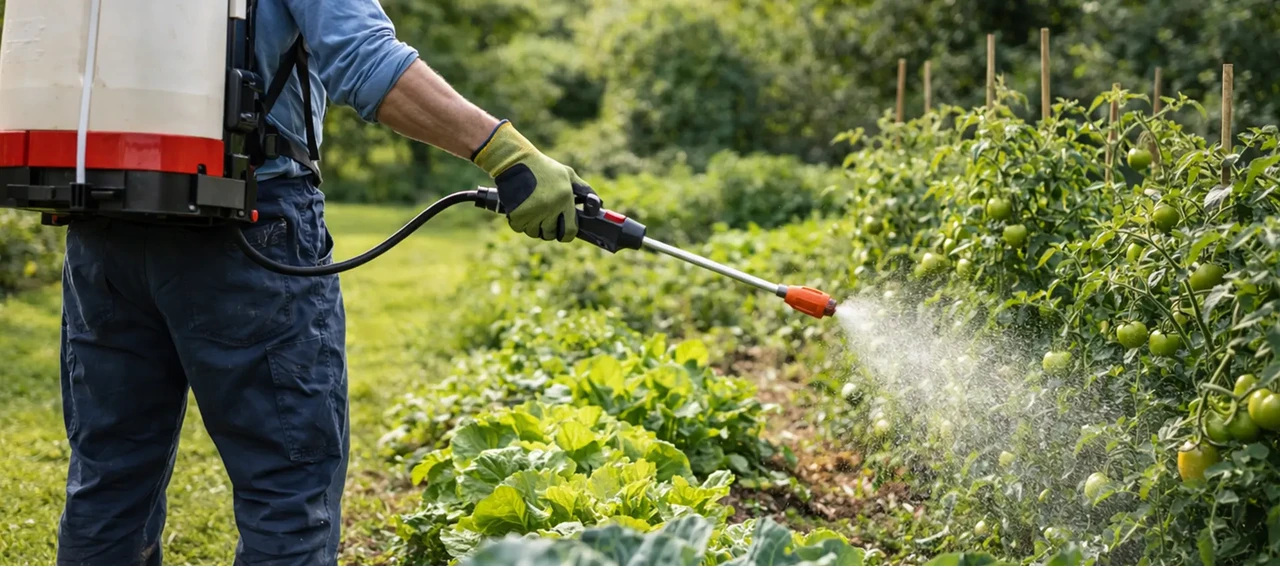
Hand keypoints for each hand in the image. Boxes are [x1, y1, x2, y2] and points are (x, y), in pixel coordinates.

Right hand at [471, 120, 591, 241]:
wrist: (515, 161)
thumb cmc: (543, 168)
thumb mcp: (568, 174)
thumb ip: (584, 190)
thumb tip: (599, 205)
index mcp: (565, 199)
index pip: (569, 231)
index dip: (566, 234)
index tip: (562, 232)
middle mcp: (551, 207)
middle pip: (550, 234)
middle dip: (548, 229)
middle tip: (544, 217)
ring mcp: (534, 212)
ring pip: (534, 233)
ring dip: (533, 226)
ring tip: (531, 211)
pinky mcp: (518, 214)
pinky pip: (520, 228)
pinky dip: (519, 222)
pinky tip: (520, 209)